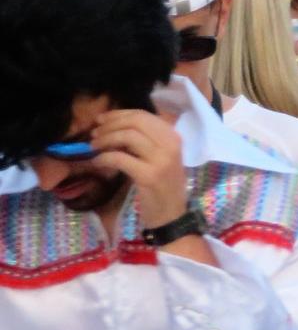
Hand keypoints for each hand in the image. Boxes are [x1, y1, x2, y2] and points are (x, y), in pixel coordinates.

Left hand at [90, 109, 187, 227]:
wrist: (172, 215)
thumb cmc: (162, 185)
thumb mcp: (160, 157)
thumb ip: (145, 139)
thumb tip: (113, 124)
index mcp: (173, 137)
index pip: (143, 115)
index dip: (118, 114)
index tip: (101, 120)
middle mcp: (171, 145)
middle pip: (135, 122)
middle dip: (110, 125)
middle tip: (94, 133)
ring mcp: (162, 160)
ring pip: (128, 136)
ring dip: (105, 139)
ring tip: (93, 146)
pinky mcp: (149, 175)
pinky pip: (120, 158)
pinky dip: (104, 158)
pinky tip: (97, 162)